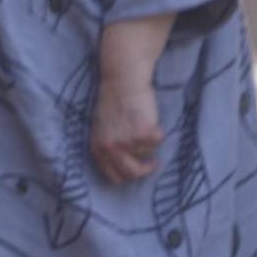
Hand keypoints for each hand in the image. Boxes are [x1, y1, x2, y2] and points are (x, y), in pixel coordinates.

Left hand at [90, 70, 164, 184]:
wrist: (121, 80)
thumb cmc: (113, 100)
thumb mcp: (101, 127)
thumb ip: (108, 146)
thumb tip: (121, 167)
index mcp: (98, 147)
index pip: (113, 176)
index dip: (128, 177)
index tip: (137, 170)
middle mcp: (111, 147)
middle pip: (133, 173)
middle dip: (145, 170)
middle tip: (152, 163)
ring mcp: (128, 141)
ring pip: (148, 152)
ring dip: (148, 139)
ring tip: (140, 120)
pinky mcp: (144, 132)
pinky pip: (158, 140)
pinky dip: (158, 130)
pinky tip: (148, 115)